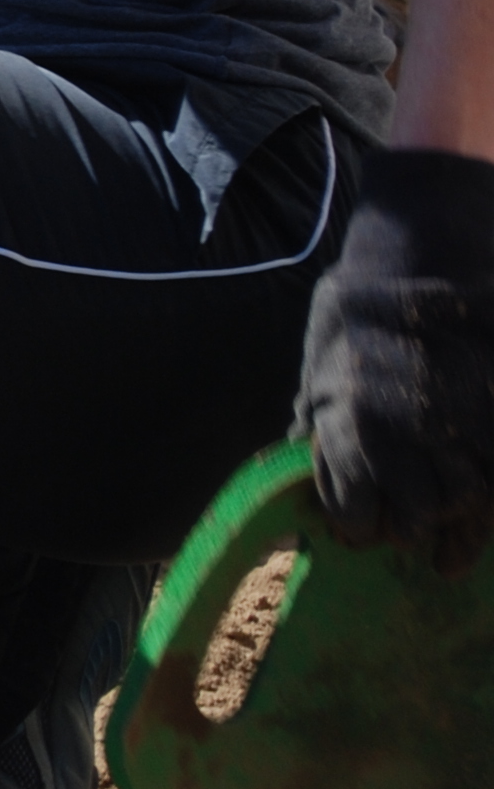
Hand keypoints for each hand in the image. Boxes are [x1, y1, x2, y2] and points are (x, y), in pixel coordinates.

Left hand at [299, 146, 493, 572]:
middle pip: (424, 519)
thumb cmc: (361, 308)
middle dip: (421, 532)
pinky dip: (492, 484)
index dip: (362, 527)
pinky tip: (482, 484)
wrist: (421, 249)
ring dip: (468, 520)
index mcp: (348, 424)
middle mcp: (405, 430)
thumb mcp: (320, 365)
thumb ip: (318, 427)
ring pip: (475, 502)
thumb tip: (313, 484)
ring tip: (459, 530)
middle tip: (425, 539)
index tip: (368, 531)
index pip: (357, 514)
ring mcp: (462, 421)